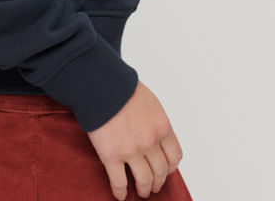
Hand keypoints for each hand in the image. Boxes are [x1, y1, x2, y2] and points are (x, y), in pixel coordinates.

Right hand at [86, 81, 182, 199]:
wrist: (100, 83)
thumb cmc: (122, 88)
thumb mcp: (150, 102)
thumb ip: (155, 122)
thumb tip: (157, 137)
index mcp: (162, 126)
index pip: (174, 156)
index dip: (170, 167)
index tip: (165, 170)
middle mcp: (150, 141)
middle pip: (160, 171)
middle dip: (158, 181)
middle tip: (154, 185)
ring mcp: (131, 150)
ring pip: (144, 181)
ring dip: (144, 189)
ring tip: (141, 191)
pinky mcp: (111, 156)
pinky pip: (119, 182)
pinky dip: (120, 192)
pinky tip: (120, 195)